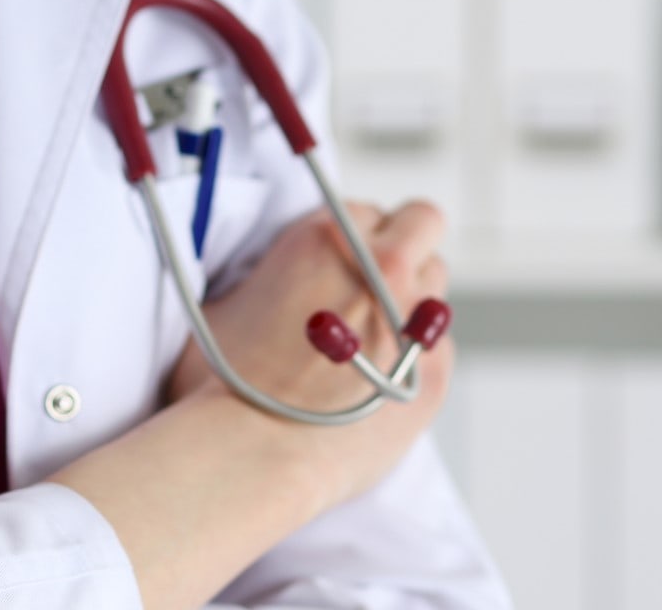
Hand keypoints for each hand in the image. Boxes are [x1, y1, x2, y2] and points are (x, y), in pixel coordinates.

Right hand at [167, 201, 452, 505]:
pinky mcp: (434, 371)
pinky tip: (380, 379)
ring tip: (374, 337)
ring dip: (412, 299)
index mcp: (326, 237)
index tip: (340, 265)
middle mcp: (383, 265)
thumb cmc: (225, 384)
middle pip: (422, 223)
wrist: (252, 451)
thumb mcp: (221, 304)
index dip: (352, 239)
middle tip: (376, 282)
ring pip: (437, 283)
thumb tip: (261, 286)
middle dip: (405, 244)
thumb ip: (255, 278)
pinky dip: (416, 356)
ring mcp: (417, 318)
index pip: (365, 210)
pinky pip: (440, 345)